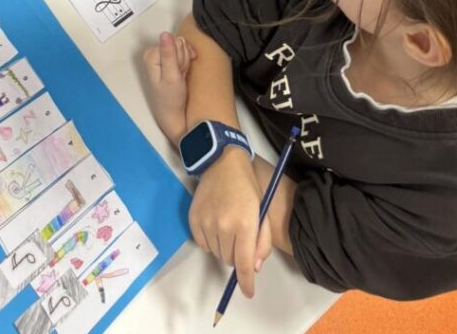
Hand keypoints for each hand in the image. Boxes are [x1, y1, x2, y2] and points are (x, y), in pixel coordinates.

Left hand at [142, 32, 196, 144]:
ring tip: (180, 75)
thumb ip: (169, 55)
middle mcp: (154, 52)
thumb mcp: (171, 76)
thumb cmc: (171, 98)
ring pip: (182, 46)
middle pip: (178, 42)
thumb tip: (165, 34)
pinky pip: (184, 50)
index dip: (181, 57)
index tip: (179, 71)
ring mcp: (162, 55)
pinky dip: (187, 60)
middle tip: (179, 74)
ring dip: (185, 61)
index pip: (175, 41)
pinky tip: (183, 71)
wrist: (174, 112)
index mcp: (151, 54)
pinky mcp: (169, 58)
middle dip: (183, 58)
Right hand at [189, 151, 270, 297]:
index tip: (248, 292)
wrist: (222, 163)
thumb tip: (253, 268)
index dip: (246, 282)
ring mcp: (206, 222)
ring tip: (228, 228)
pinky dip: (210, 241)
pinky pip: (202, 244)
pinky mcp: (193, 219)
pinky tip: (216, 225)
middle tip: (241, 239)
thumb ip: (262, 242)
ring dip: (224, 249)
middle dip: (238, 256)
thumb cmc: (248, 187)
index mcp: (245, 225)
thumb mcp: (262, 212)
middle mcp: (223, 226)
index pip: (244, 264)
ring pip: (216, 253)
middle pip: (230, 261)